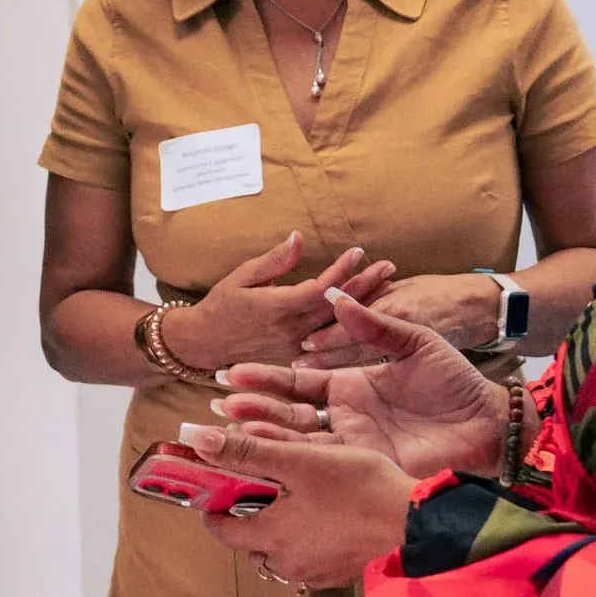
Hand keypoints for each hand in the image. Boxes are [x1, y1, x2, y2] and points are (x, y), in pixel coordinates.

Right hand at [164, 232, 393, 371]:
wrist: (205, 344)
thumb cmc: (222, 305)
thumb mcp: (242, 275)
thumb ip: (275, 260)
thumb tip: (299, 237)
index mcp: (277, 308)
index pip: (319, 288)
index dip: (341, 270)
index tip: (359, 251)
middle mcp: (291, 331)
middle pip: (336, 308)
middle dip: (366, 286)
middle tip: (390, 267)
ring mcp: (296, 349)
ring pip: (339, 328)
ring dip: (366, 307)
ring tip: (390, 288)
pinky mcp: (298, 359)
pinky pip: (331, 344)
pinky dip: (352, 328)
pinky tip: (370, 316)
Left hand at [180, 420, 418, 589]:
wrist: (417, 525)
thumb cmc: (360, 490)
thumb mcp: (301, 460)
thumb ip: (248, 451)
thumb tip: (197, 439)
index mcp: (270, 537)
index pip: (219, 527)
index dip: (212, 503)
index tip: (216, 481)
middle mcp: (287, 563)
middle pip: (250, 541)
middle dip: (249, 513)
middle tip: (262, 481)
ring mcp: (316, 572)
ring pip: (281, 550)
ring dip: (280, 527)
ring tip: (298, 494)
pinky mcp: (340, 572)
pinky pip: (309, 555)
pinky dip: (307, 536)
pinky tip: (326, 512)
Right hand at [217, 288, 507, 479]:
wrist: (488, 421)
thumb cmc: (456, 381)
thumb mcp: (414, 342)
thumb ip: (373, 325)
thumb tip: (333, 297)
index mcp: (352, 383)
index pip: (298, 380)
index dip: (265, 377)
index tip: (230, 372)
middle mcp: (345, 414)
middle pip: (288, 411)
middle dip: (252, 408)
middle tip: (215, 405)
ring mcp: (353, 442)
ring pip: (298, 438)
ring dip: (264, 433)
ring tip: (229, 427)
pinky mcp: (366, 465)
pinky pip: (323, 461)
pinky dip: (293, 455)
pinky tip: (265, 449)